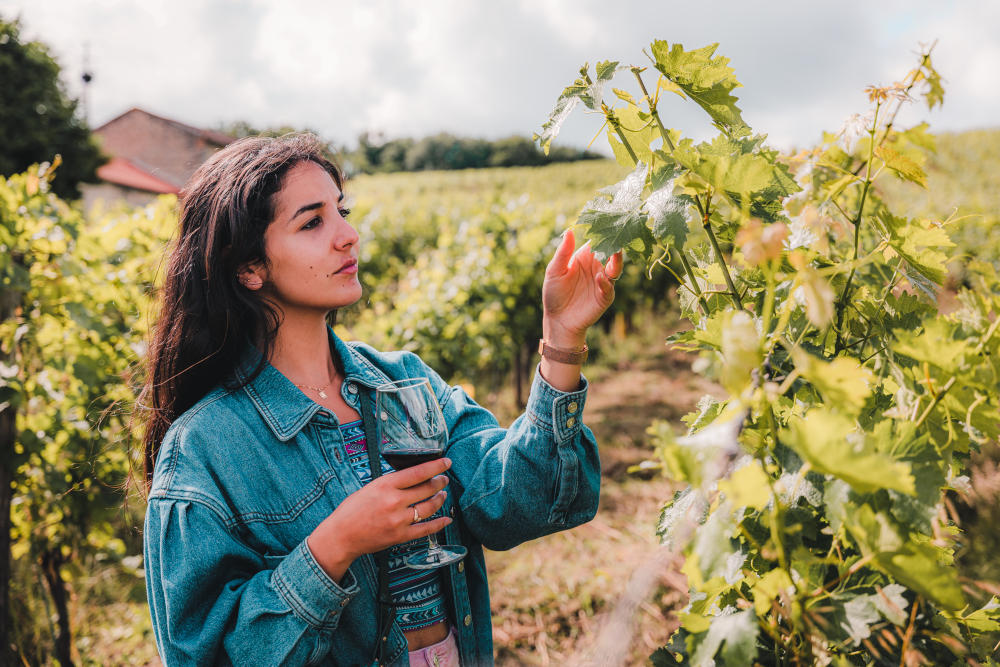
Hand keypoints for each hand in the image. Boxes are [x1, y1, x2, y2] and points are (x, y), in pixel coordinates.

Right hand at [307, 458, 452, 579]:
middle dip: (440, 482)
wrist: (341, 536)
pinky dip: (439, 524)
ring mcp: (399, 520)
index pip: (418, 472)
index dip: (436, 466)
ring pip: (429, 507)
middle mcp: (394, 501)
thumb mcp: (371, 488)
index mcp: (386, 485)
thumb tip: (414, 477)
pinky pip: (426, 529)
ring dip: (439, 499)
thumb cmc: (352, 510)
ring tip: (442, 494)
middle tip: (444, 479)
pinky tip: (446, 519)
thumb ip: (392, 483)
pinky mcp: (400, 536)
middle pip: (427, 488)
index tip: (446, 462)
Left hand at [542, 229, 623, 345]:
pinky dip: (605, 282)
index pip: (598, 240)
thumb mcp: (554, 271)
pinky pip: (608, 288)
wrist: (558, 320)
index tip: (607, 220)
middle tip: (618, 233)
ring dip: (616, 260)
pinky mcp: (605, 297)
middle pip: (611, 252)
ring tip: (614, 253)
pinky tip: (598, 277)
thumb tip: (570, 230)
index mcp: (585, 257)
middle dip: (615, 243)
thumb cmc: (554, 293)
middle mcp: (597, 267)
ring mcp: (603, 282)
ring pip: (615, 268)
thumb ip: (563, 252)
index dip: (603, 231)